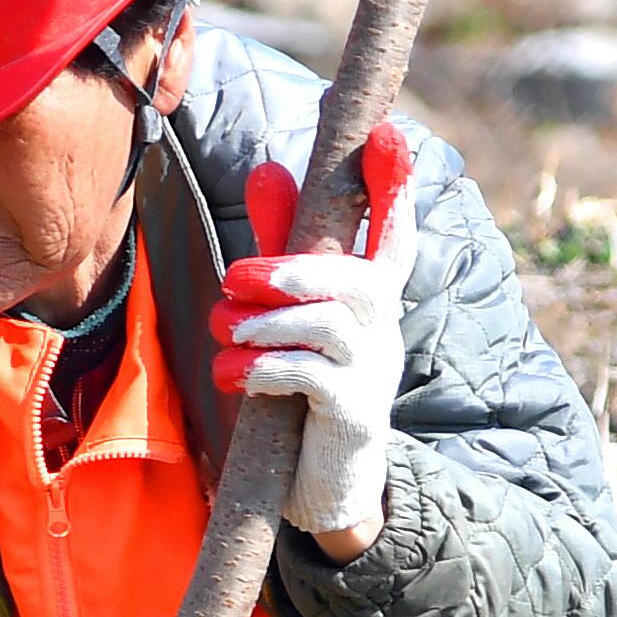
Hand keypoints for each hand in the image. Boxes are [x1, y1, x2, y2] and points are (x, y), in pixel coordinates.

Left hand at [216, 119, 422, 553]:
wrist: (323, 484)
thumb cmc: (304, 384)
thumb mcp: (290, 309)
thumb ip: (281, 244)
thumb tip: (269, 168)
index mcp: (368, 299)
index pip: (393, 234)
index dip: (395, 187)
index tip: (391, 133)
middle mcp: (381, 330)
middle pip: (362, 278)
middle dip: (296, 268)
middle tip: (234, 276)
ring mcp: (373, 374)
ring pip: (332, 326)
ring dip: (266, 322)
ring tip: (221, 330)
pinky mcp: (353, 416)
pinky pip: (314, 378)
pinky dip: (265, 367)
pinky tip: (233, 374)